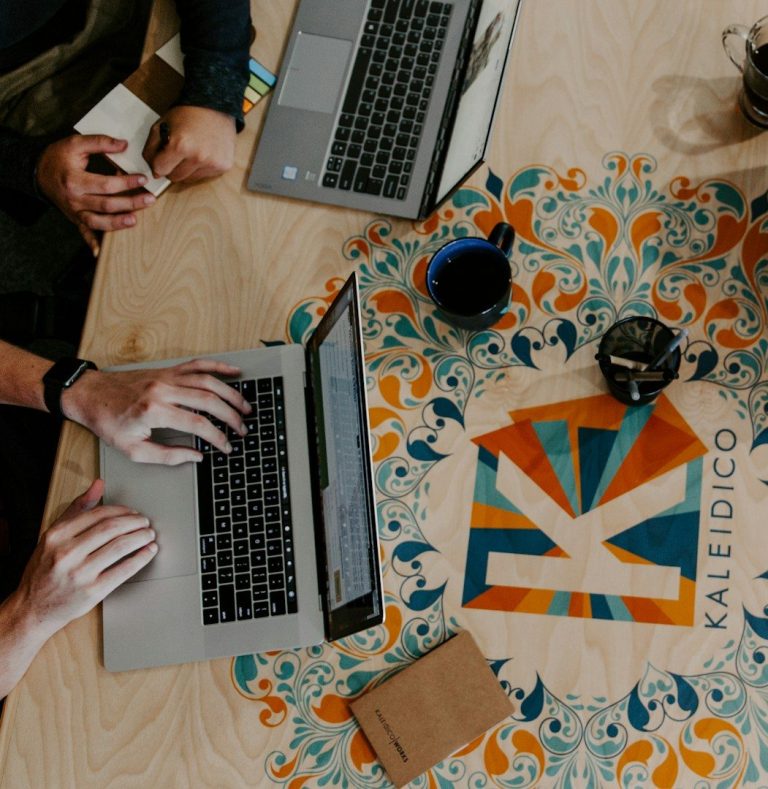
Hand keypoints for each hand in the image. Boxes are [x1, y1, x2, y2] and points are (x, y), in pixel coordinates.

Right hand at [16, 480, 156, 637]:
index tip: (133, 513)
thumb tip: (98, 485)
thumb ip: (77, 509)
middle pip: (112, 528)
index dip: (122, 511)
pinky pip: (124, 570)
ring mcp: (80, 573)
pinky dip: (141, 558)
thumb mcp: (53, 536)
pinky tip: (149, 552)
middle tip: (145, 523)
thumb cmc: (45, 570)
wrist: (32, 609)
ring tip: (149, 535)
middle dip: (135, 522)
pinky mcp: (92, 592)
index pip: (99, 514)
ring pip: (120, 546)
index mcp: (57, 536)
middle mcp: (66, 553)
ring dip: (141, 537)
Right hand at [36, 134, 155, 254]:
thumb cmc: (58, 157)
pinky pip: (84, 233)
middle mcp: (75, 199)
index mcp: (75, 180)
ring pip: (98, 222)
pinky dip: (91, 243)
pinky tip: (100, 252)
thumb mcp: (75, 144)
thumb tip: (124, 144)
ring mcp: (75, 212)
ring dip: (117, 224)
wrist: (38, 172)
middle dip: (131, 203)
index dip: (126, 183)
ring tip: (135, 220)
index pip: (106, 185)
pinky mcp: (75, 219)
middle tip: (150, 199)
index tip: (143, 179)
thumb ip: (100, 142)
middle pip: (106, 205)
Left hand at [61, 359, 251, 464]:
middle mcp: (163, 390)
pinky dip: (218, 366)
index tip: (227, 446)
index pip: (198, 424)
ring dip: (231, 394)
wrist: (90, 395)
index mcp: (155, 411)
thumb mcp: (133, 450)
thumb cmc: (108, 423)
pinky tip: (234, 372)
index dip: (218, 437)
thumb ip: (167, 456)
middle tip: (243, 428)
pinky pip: (198, 364)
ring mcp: (167, 377)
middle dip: (231, 416)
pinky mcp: (167, 371)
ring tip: (245, 407)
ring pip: (209, 381)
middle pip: (209, 400)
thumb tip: (195, 456)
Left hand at [143, 105, 236, 182]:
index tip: (160, 159)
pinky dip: (200, 168)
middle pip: (175, 177)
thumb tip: (153, 169)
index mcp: (180, 145)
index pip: (160, 170)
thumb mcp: (161, 124)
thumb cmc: (187, 114)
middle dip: (171, 168)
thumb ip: (151, 147)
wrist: (215, 106)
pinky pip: (203, 176)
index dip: (157, 164)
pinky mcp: (223, 166)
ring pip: (189, 179)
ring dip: (186, 169)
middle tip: (176, 154)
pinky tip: (203, 154)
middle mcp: (198, 157)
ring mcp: (212, 163)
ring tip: (190, 153)